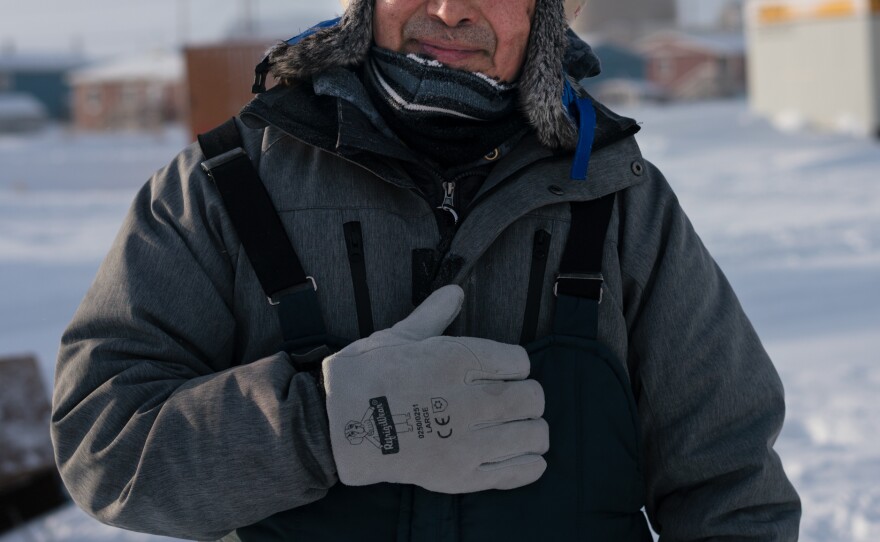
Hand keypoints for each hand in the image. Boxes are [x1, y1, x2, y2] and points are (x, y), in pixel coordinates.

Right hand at [322, 285, 547, 493]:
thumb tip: (455, 293)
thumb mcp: (399, 335)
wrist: (335, 426)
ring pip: (534, 434)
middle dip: (527, 397)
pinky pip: (518, 472)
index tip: (502, 371)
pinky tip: (524, 456)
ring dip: (531, 430)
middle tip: (512, 401)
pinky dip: (529, 463)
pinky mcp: (462, 476)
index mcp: (458, 359)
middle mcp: (471, 399)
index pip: (520, 361)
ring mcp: (468, 441)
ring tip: (517, 429)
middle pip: (533, 397)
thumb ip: (434, 315)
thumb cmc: (366, 375)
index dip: (513, 366)